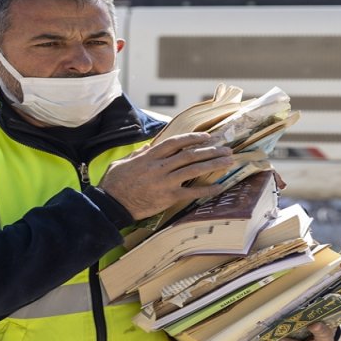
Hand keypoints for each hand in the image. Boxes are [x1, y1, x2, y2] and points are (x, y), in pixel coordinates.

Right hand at [98, 132, 235, 220]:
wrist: (112, 204)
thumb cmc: (115, 183)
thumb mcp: (124, 161)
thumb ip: (138, 154)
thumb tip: (147, 147)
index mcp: (150, 156)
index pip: (176, 142)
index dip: (193, 138)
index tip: (207, 136)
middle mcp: (160, 166)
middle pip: (190, 154)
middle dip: (210, 150)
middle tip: (226, 149)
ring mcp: (165, 181)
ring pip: (194, 169)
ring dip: (213, 164)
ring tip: (228, 161)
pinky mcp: (168, 197)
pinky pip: (192, 192)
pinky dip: (207, 189)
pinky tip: (219, 186)